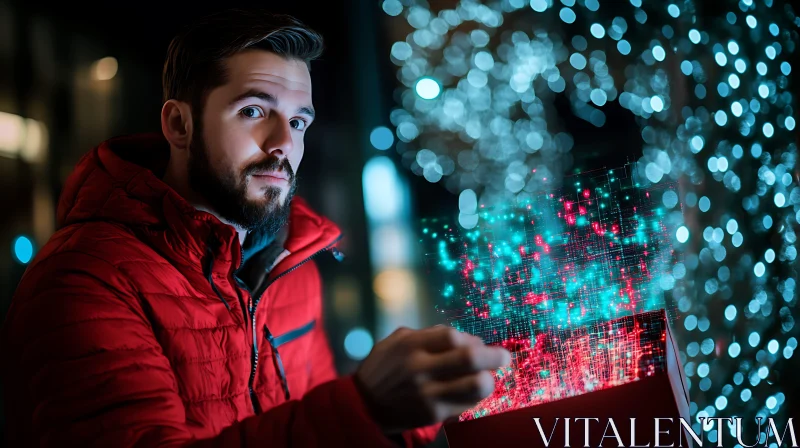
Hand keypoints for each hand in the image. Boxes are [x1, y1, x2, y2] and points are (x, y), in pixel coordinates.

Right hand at [353, 325, 510, 434]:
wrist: (364, 406)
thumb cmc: (385, 367)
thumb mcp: (397, 340)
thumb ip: (428, 334)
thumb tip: (464, 337)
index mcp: (410, 345)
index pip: (452, 336)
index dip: (471, 339)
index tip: (478, 343)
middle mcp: (420, 368)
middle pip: (470, 359)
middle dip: (494, 356)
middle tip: (503, 356)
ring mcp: (428, 393)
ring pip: (476, 385)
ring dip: (488, 379)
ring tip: (487, 376)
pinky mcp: (433, 414)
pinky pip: (467, 404)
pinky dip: (474, 397)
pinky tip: (470, 392)